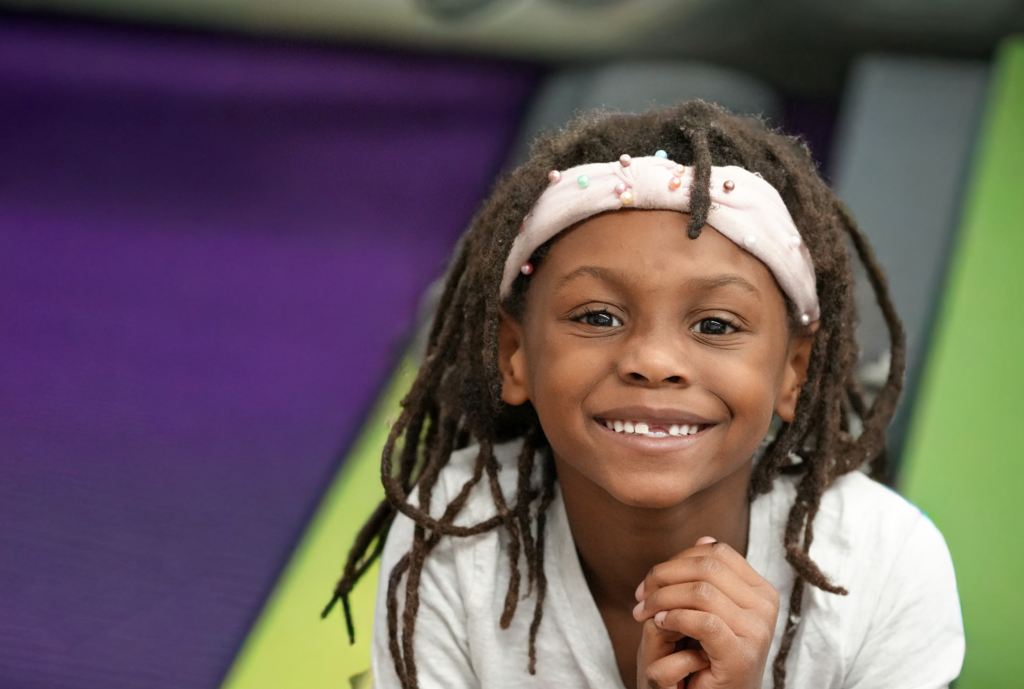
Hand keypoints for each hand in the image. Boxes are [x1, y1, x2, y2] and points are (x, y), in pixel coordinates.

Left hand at [632, 537, 778, 688]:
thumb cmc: (709, 657)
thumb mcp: (709, 610)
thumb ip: (709, 577)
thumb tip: (705, 537)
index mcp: (761, 589)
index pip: (716, 553)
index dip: (677, 560)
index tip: (651, 582)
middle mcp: (766, 605)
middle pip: (706, 567)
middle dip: (664, 577)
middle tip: (640, 597)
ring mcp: (758, 630)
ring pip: (701, 591)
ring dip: (662, 599)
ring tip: (646, 613)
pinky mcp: (741, 653)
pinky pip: (702, 620)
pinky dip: (674, 618)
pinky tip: (661, 625)